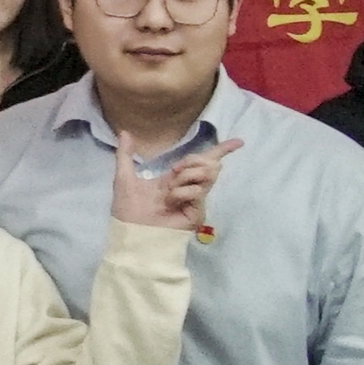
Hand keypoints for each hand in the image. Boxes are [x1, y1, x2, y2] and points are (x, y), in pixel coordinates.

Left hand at [109, 136, 241, 232]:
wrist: (130, 232)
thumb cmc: (128, 210)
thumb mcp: (124, 177)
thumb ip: (125, 154)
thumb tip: (124, 132)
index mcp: (175, 179)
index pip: (202, 162)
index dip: (221, 150)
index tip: (239, 142)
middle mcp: (189, 188)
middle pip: (208, 164)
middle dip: (192, 160)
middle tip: (175, 170)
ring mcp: (195, 201)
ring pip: (206, 174)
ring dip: (186, 176)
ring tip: (169, 190)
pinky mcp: (198, 212)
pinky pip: (197, 191)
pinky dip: (181, 191)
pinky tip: (171, 201)